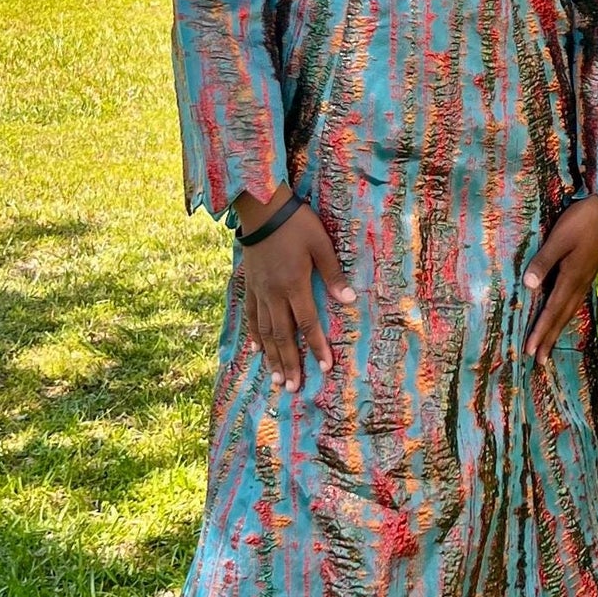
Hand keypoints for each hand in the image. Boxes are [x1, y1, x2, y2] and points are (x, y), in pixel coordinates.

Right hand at [232, 184, 356, 390]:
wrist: (261, 209)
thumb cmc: (296, 224)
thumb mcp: (321, 244)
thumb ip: (333, 274)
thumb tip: (348, 300)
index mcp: (294, 285)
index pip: (307, 324)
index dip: (317, 347)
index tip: (325, 367)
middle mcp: (275, 294)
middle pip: (282, 336)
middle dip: (290, 363)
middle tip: (293, 388)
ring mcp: (259, 291)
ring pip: (264, 331)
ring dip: (271, 357)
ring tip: (276, 379)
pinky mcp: (249, 285)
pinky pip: (251, 316)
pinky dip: (254, 335)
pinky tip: (256, 350)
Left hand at [523, 194, 597, 362]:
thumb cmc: (583, 218)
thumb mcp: (559, 238)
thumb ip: (544, 261)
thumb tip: (529, 286)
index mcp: (573, 278)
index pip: (553, 311)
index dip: (541, 332)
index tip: (530, 352)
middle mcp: (581, 282)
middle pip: (562, 317)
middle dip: (549, 339)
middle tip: (539, 360)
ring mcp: (587, 277)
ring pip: (570, 310)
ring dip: (558, 329)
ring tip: (549, 344)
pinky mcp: (589, 270)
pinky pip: (575, 300)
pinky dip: (566, 313)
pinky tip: (564, 313)